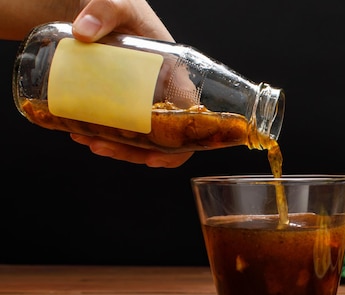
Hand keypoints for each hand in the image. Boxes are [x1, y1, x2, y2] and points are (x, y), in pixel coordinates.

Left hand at [70, 0, 192, 167]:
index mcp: (176, 74)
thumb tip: (83, 32)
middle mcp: (163, 92)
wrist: (98, 8)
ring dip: (116, 148)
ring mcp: (142, 99)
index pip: (190, 119)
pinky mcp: (122, 101)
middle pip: (161, 138)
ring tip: (87, 140)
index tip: (152, 158)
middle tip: (102, 146)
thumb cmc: (121, 6)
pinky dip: (105, 136)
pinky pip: (121, 128)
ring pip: (139, 138)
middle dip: (133, 152)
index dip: (178, 147)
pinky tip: (82, 133)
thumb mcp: (118, 2)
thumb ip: (105, 9)